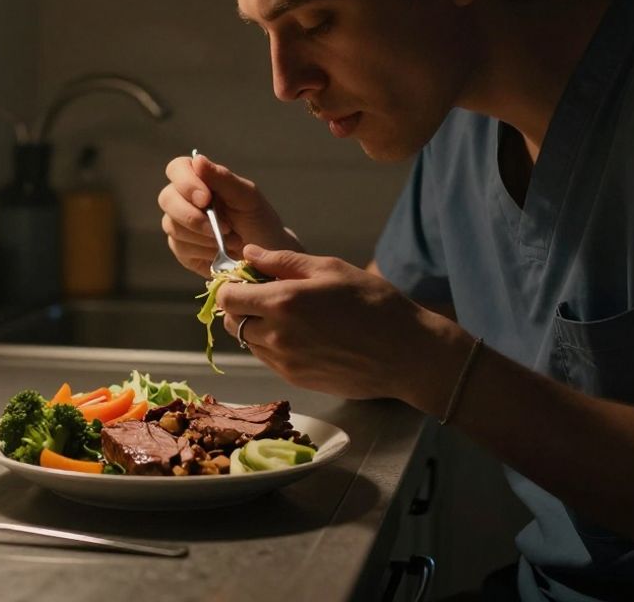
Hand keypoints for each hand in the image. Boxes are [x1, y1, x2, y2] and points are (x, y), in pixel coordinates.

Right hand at [158, 154, 301, 277]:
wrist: (263, 253)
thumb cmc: (257, 219)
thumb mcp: (247, 197)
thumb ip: (222, 178)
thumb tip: (198, 159)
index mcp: (199, 178)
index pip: (176, 169)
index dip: (186, 183)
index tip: (206, 199)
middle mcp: (182, 198)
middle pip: (167, 198)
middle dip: (194, 216)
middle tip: (225, 228)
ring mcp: (178, 224)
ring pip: (172, 226)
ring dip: (205, 237)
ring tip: (232, 240)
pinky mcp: (181, 248)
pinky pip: (180, 248)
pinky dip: (204, 251)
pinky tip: (220, 251)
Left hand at [215, 245, 458, 398]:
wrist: (406, 354)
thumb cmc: (374, 303)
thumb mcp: (330, 269)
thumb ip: (283, 261)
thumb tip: (249, 253)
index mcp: (282, 302)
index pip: (227, 298)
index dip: (231, 286)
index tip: (245, 280)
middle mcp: (277, 335)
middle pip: (232, 322)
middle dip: (241, 307)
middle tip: (265, 295)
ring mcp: (285, 362)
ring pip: (248, 343)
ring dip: (256, 327)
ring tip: (288, 315)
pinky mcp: (295, 380)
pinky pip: (268, 359)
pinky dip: (272, 346)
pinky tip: (301, 335)